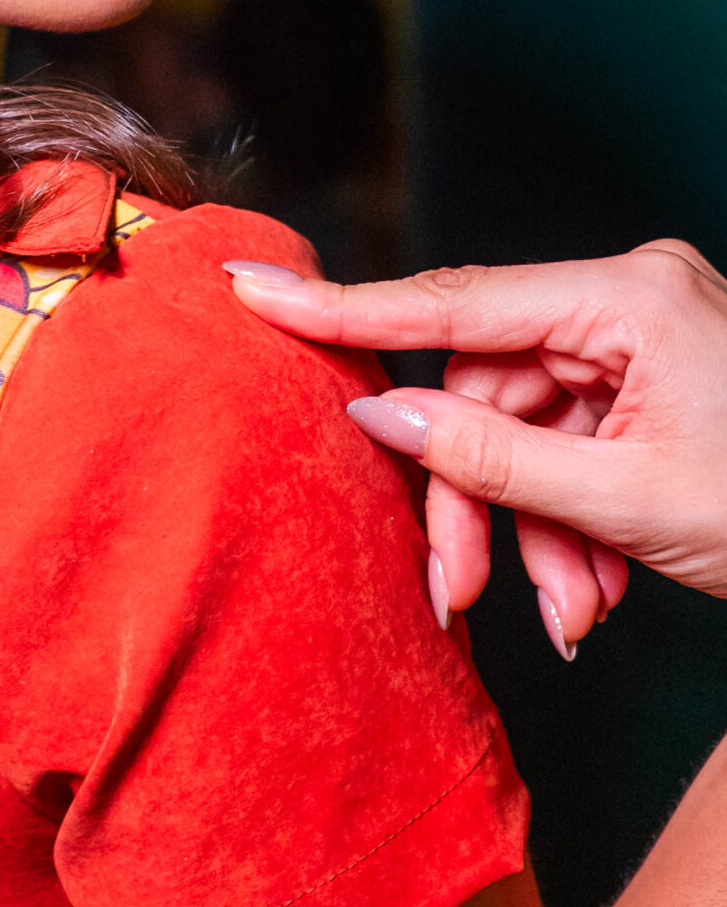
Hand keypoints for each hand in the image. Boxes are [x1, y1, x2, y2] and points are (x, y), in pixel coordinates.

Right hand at [225, 243, 726, 656]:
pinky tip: (594, 590)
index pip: (454, 301)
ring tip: (568, 612)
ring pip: (523, 431)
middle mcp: (629, 297)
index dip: (344, 308)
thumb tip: (382, 415)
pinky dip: (568, 520)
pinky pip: (569, 444)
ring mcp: (642, 337)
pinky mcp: (652, 380)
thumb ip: (492, 458)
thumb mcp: (628, 501)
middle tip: (466, 590)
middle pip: (485, 390)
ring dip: (530, 529)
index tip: (254, 294)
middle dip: (477, 498)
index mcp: (629, 297)